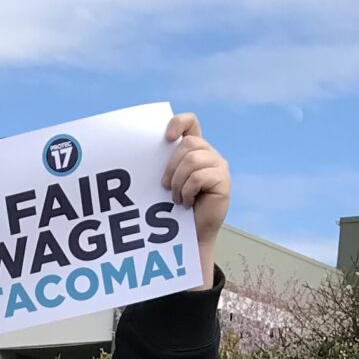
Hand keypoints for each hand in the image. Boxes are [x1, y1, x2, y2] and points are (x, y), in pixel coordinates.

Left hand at [162, 111, 230, 271]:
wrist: (188, 236)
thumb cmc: (174, 210)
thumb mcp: (166, 182)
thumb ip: (163, 164)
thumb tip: (136, 152)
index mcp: (195, 150)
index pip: (191, 122)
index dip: (179, 123)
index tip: (167, 137)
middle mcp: (209, 154)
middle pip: (188, 144)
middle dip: (171, 166)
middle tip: (166, 187)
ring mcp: (219, 166)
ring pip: (193, 160)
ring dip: (179, 181)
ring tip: (176, 198)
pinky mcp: (223, 181)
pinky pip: (199, 176)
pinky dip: (188, 191)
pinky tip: (186, 202)